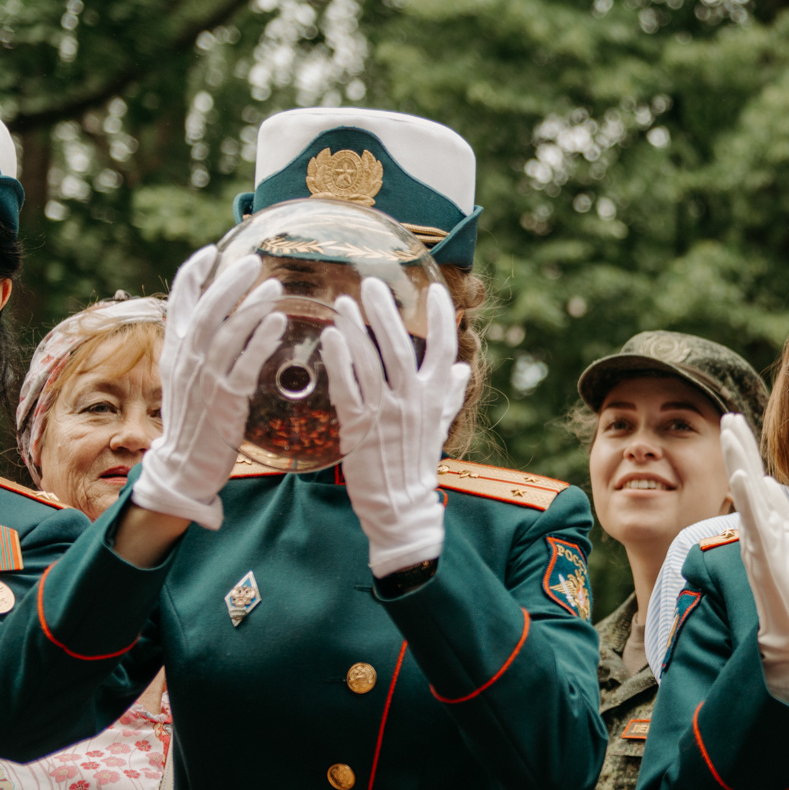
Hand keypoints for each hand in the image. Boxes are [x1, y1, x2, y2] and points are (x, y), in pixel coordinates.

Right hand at [129, 247, 284, 529]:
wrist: (186, 463)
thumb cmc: (193, 419)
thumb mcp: (185, 377)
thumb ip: (195, 347)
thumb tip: (210, 318)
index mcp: (175, 351)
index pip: (179, 302)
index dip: (193, 275)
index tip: (209, 252)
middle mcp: (187, 360)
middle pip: (206, 310)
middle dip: (228, 282)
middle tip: (252, 261)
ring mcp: (206, 379)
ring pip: (227, 332)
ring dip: (250, 306)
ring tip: (273, 285)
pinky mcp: (227, 398)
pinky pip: (245, 363)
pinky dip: (261, 340)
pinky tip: (278, 322)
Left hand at [322, 279, 468, 577]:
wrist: (401, 505)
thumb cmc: (417, 463)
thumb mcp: (439, 425)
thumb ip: (448, 394)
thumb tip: (459, 366)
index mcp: (435, 396)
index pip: (443, 347)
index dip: (440, 317)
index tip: (435, 291)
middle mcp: (413, 400)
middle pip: (401, 347)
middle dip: (385, 312)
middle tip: (370, 284)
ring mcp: (386, 413)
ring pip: (370, 362)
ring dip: (356, 329)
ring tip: (341, 302)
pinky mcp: (359, 426)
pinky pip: (347, 386)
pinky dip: (339, 360)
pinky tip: (330, 337)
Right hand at [719, 414, 788, 704]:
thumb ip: (780, 516)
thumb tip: (771, 483)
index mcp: (769, 529)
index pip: (754, 481)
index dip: (744, 451)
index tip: (734, 420)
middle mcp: (759, 534)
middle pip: (745, 483)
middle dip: (736, 449)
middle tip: (727, 416)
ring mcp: (760, 548)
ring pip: (746, 500)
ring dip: (738, 466)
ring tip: (730, 436)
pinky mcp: (767, 564)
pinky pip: (757, 528)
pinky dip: (750, 504)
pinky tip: (745, 480)